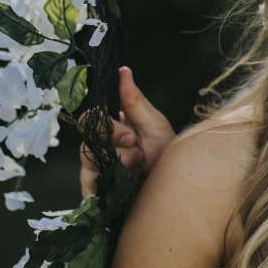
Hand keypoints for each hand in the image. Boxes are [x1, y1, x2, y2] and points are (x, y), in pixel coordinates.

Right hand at [78, 65, 174, 199]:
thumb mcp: (154, 124)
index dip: (107, 128)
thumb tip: (123, 71)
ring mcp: (103, 169)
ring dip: (114, 167)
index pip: (92, 121)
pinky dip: (92, 192)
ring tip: (135, 172)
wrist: (179, 184)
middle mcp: (105, 148)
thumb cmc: (168, 152)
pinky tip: (100, 196)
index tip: (130, 135)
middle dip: (113, 149)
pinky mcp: (104, 189)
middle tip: (137, 155)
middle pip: (88, 144)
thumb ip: (134, 100)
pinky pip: (89, 190)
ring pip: (89, 166)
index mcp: (114, 129)